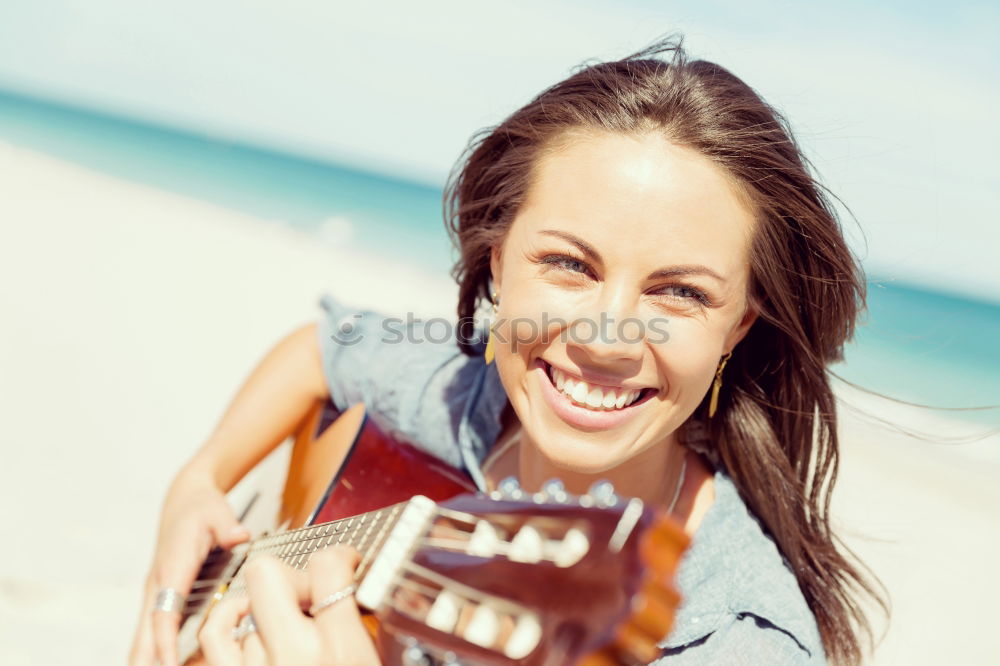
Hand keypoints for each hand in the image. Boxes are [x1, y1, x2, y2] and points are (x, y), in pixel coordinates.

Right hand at [129, 468, 250, 665]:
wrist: (184, 499)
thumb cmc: (200, 508)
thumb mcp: (217, 511)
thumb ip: (228, 526)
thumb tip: (239, 536)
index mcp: (173, 567)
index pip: (164, 611)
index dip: (165, 640)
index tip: (168, 664)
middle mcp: (159, 584)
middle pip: (145, 632)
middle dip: (147, 660)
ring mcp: (157, 592)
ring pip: (144, 635)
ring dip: (147, 659)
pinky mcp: (161, 595)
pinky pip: (154, 629)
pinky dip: (153, 650)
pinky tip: (165, 665)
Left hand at [199, 547, 380, 665]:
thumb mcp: (370, 660)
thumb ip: (360, 626)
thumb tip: (355, 593)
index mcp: (341, 648)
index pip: (328, 567)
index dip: (339, 556)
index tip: (343, 564)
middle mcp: (293, 655)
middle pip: (268, 574)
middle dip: (290, 576)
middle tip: (309, 595)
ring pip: (245, 607)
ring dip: (266, 611)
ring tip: (287, 626)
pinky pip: (215, 634)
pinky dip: (228, 621)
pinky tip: (247, 624)